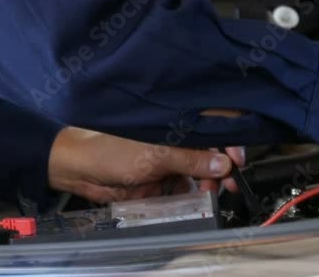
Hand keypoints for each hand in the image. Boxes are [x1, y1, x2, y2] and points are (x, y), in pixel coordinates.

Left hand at [47, 127, 237, 202]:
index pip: (213, 123)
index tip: (237, 157)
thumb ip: (191, 159)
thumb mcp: (155, 154)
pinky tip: (195, 198)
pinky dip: (193, 194)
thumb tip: (222, 163)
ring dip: (209, 183)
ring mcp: (169, 158)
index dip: (230, 139)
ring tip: (210, 193)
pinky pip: (186, 187)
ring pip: (200, 171)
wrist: (80, 171)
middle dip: (222, 166)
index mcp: (175, 120)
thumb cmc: (109, 148)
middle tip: (231, 181)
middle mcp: (175, 137)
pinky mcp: (162, 178)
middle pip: (210, 150)